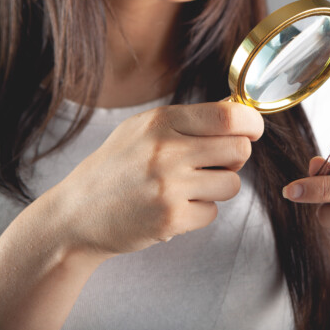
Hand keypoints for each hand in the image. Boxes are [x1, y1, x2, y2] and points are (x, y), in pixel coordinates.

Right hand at [49, 102, 263, 257]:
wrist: (77, 213)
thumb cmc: (116, 167)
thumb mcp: (142, 129)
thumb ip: (188, 120)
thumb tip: (236, 110)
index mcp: (161, 122)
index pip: (228, 117)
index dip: (252, 124)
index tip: (253, 131)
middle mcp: (166, 151)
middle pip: (240, 150)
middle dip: (236, 158)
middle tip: (218, 163)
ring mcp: (169, 187)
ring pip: (232, 184)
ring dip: (218, 187)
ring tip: (190, 187)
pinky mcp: (171, 219)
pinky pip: (213, 212)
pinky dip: (200, 212)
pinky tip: (175, 207)